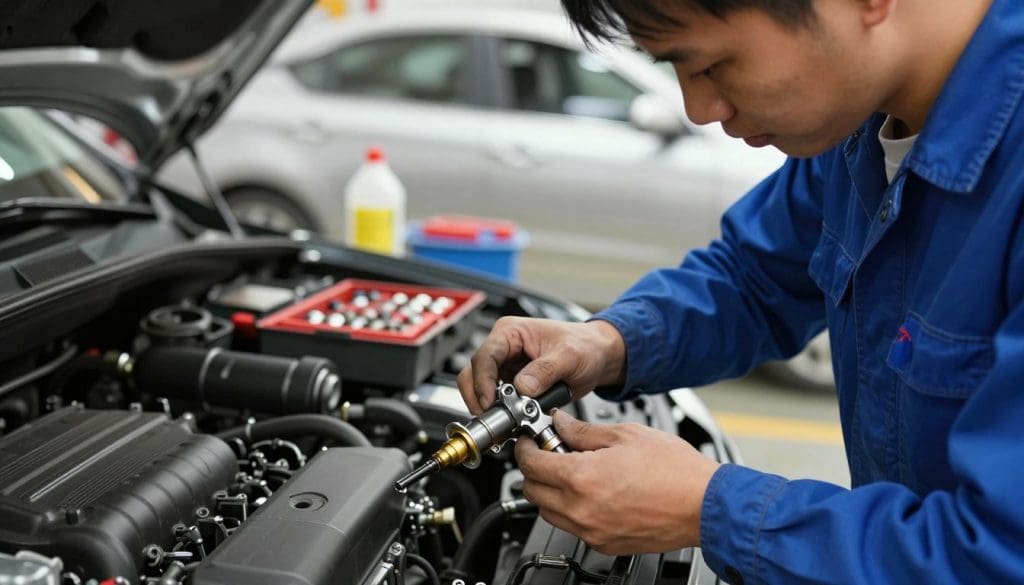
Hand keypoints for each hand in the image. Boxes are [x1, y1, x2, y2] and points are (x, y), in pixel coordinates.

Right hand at [457, 317, 625, 414]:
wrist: (599, 357)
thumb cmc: (585, 345)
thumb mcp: (569, 355)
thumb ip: (545, 370)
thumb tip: (523, 387)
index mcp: (510, 332)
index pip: (484, 357)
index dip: (483, 382)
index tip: (489, 403)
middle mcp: (503, 349)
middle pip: (474, 374)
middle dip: (480, 398)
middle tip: (494, 420)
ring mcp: (506, 368)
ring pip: (482, 391)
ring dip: (491, 409)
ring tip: (506, 423)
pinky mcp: (512, 386)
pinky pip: (498, 402)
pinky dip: (502, 414)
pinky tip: (512, 423)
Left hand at [515, 410, 719, 554]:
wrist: (705, 505)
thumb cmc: (675, 470)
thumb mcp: (625, 434)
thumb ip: (582, 431)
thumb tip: (559, 424)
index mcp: (581, 479)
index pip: (530, 464)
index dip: (526, 447)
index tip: (532, 440)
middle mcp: (581, 511)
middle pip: (532, 491)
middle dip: (535, 469)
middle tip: (552, 452)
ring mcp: (592, 532)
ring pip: (548, 513)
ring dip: (551, 491)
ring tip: (575, 471)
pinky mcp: (604, 545)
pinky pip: (572, 527)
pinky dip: (571, 509)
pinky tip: (592, 490)